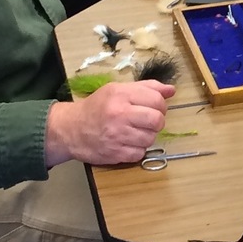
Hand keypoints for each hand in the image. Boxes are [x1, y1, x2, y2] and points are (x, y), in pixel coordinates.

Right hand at [47, 78, 174, 166]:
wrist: (71, 129)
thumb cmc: (97, 107)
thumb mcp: (118, 90)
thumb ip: (146, 88)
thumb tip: (171, 90)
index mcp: (121, 95)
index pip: (157, 100)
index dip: (161, 105)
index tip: (155, 107)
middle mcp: (119, 114)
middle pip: (157, 120)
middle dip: (157, 122)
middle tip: (148, 121)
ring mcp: (117, 136)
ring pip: (151, 138)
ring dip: (147, 136)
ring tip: (135, 131)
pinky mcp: (115, 154)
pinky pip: (140, 153)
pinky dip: (137, 149)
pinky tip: (128, 142)